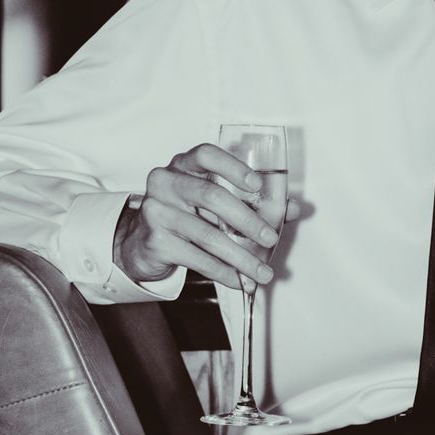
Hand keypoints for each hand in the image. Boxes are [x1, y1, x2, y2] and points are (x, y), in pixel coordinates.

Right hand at [113, 144, 280, 292]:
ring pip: (207, 234)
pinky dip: (221, 272)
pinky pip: (196, 258)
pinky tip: (237, 280)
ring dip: (240, 257)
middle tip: (270, 239)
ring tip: (260, 272)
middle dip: (247, 221)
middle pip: (210, 196)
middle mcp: (166, 182)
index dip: (232, 167)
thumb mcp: (213, 202)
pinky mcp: (156, 240)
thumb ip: (251, 201)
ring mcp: (157, 211)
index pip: (206, 154)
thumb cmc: (185, 214)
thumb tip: (292, 209)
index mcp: (183, 165)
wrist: (142, 242)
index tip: (257, 185)